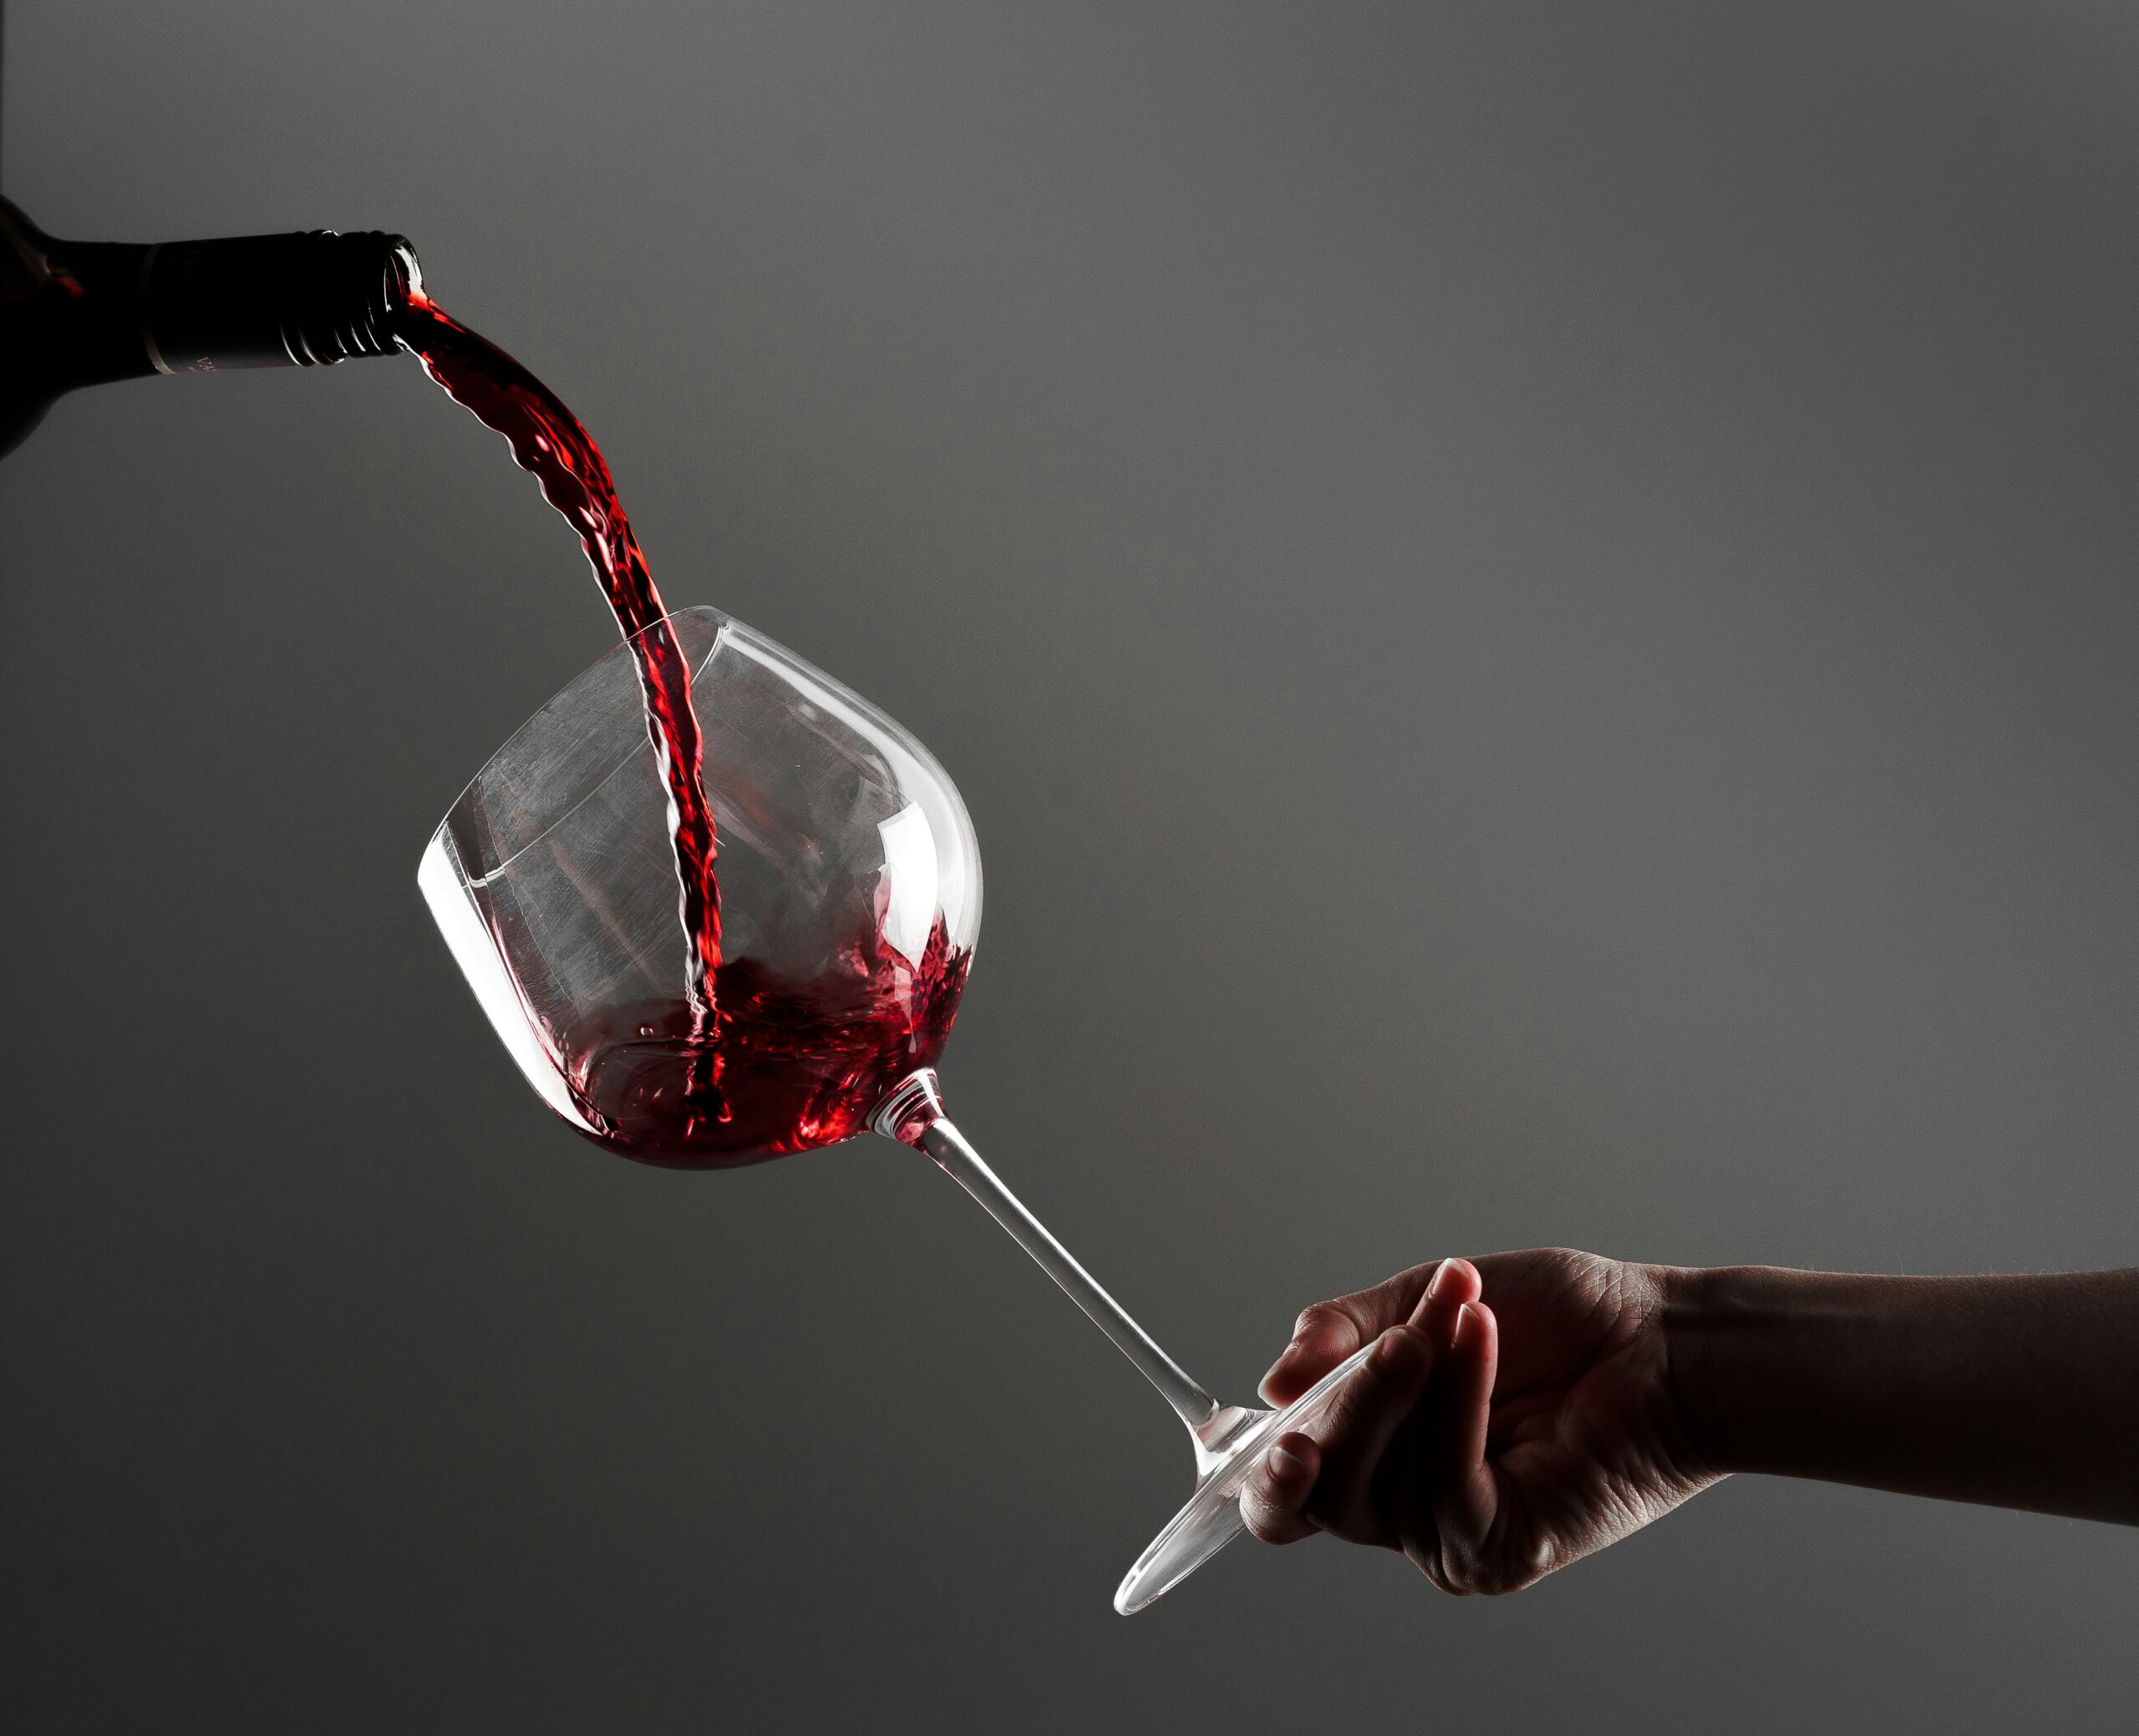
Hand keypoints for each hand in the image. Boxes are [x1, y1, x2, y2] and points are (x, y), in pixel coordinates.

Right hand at [1240, 1248, 1718, 1593]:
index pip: (1288, 1489)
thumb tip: (1273, 1384)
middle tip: (1390, 1343)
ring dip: (1405, 1388)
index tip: (1268, 1423)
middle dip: (1343, 1409)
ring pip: (1374, 1488)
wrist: (1658, 1340)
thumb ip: (1341, 1336)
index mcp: (1374, 1451)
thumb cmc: (1558, 1321)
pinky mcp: (1497, 1549)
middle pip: (1318, 1491)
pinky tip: (1478, 1336)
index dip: (1260, 1472)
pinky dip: (1457, 1403)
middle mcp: (1402, 1505)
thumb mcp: (1423, 1301)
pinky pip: (1446, 1486)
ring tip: (1452, 1316)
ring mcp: (1446, 1535)